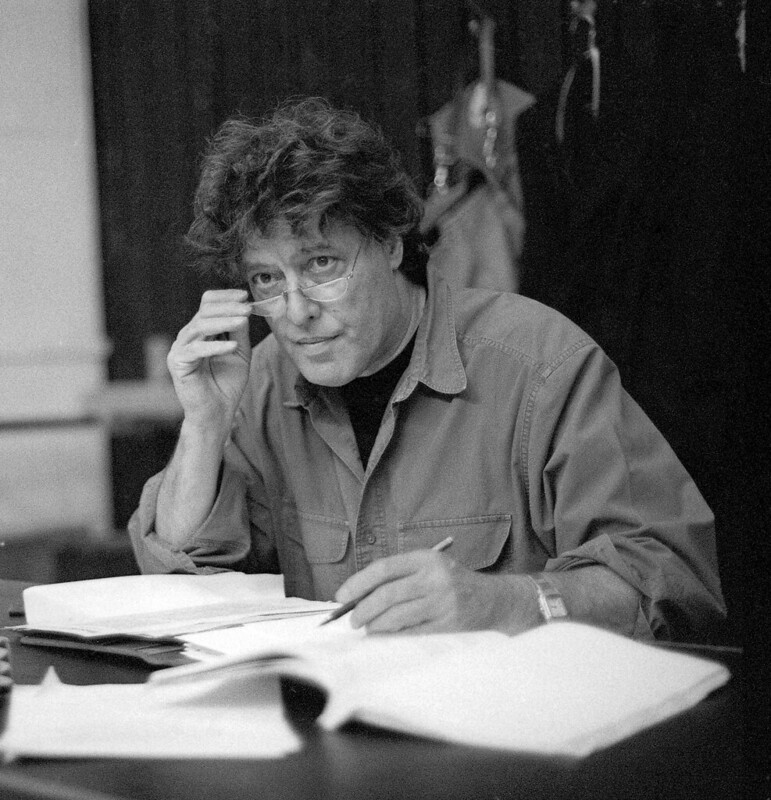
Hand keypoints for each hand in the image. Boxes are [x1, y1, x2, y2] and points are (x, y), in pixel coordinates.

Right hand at [167, 289, 252, 428]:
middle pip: (204, 311)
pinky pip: (196, 350)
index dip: (225, 297)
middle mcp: (188, 337)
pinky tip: (232, 346)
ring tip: (243, 320)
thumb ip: (239, 332)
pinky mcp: (178, 363)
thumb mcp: (240, 353)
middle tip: (248, 308)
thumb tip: (245, 309)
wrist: (217, 413)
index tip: (246, 296)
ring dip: (224, 321)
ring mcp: (180, 349)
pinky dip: (215, 346)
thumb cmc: (227, 384)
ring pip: (200, 326)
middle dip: (228, 307)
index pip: (208, 304)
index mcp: (201, 332)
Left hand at [335, 551, 532, 634]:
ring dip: (375, 626)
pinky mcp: (448, 625)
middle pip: (387, 594)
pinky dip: (393, 636)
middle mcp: (435, 577)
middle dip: (363, 609)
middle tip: (352, 620)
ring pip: (396, 616)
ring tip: (368, 629)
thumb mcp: (430, 567)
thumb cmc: (452, 583)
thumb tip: (358, 596)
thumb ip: (399, 576)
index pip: (384, 568)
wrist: (493, 600)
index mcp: (426, 558)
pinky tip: (384, 636)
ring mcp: (443, 602)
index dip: (358, 582)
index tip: (341, 596)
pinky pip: (411, 633)